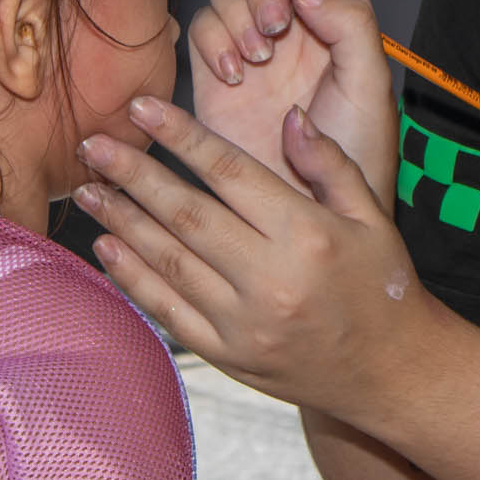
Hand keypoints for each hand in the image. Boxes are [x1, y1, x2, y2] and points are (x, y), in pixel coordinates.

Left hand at [76, 97, 436, 425]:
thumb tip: (289, 114)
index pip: (229, 171)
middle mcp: (270, 278)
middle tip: (92, 143)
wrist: (391, 373)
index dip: (180, 135)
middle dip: (132, 174)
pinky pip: (168, 311)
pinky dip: (132, 280)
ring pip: (168, 261)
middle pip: (185, 214)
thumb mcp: (372, 215)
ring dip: (122, 223)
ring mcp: (243, 323)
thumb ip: (329, 163)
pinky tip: (106, 250)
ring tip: (88, 191)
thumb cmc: (383, 286)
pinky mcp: (227, 356)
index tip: (142, 106)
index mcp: (306, 234)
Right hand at [187, 0, 394, 204]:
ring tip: (255, 59)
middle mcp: (297, 27)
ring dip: (237, 14)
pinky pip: (201, 29)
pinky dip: (211, 41)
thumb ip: (351, 26)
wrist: (312, 212)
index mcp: (340, 22)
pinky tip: (232, 77)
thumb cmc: (355, 155)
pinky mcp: (216, 73)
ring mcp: (254, 47)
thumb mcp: (369, 87)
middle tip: (274, 30)